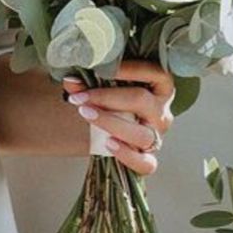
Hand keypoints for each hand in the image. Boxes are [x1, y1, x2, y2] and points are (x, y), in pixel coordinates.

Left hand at [63, 62, 174, 176]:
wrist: (105, 130)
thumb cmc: (110, 101)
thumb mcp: (102, 87)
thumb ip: (88, 83)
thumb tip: (71, 80)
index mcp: (160, 87)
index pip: (154, 72)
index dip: (129, 69)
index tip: (99, 68)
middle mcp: (162, 112)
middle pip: (141, 100)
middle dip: (107, 97)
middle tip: (79, 97)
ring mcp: (157, 137)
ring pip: (141, 133)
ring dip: (110, 122)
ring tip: (86, 114)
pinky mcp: (149, 158)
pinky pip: (145, 163)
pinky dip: (127, 155)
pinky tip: (108, 144)